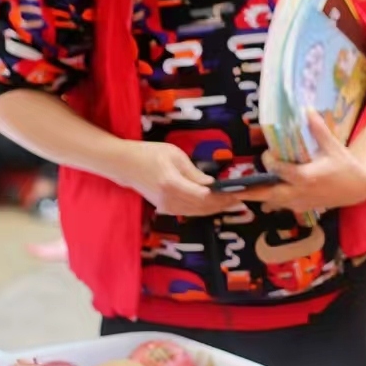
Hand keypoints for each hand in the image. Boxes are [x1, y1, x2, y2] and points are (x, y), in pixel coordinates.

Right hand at [115, 141, 244, 217]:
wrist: (124, 165)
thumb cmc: (149, 154)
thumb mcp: (174, 155)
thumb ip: (194, 172)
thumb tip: (212, 184)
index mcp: (172, 184)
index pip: (204, 196)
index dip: (223, 197)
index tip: (238, 194)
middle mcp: (170, 200)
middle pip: (203, 207)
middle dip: (223, 204)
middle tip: (241, 199)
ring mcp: (166, 207)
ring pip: (197, 212)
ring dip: (215, 208)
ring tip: (232, 202)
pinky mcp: (165, 209)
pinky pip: (189, 212)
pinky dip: (204, 209)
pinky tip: (214, 204)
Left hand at [245, 110, 365, 214]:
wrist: (358, 188)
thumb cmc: (345, 165)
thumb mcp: (333, 146)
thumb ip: (318, 129)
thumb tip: (306, 109)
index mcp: (307, 177)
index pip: (281, 171)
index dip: (270, 162)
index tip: (267, 153)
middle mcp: (301, 192)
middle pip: (270, 194)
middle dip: (252, 192)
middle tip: (233, 189)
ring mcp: (301, 202)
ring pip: (274, 203)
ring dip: (259, 197)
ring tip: (240, 193)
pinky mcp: (304, 207)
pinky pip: (283, 206)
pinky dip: (271, 202)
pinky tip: (261, 198)